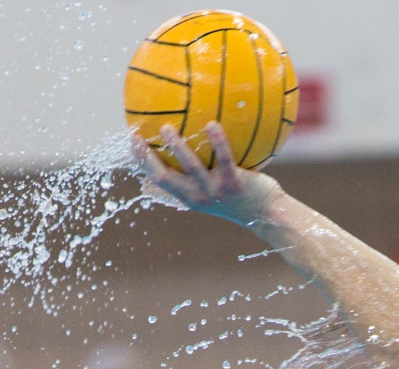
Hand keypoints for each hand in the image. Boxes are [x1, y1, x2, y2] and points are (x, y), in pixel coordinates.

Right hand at [131, 122, 280, 225]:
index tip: (131, 141)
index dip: (141, 162)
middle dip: (148, 159)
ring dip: (176, 148)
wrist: (267, 215)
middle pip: (165, 178)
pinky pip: (225, 159)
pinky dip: (218, 142)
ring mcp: (215, 192)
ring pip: (190, 168)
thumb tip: (189, 142)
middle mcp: (197, 196)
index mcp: (188, 196)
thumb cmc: (240, 197)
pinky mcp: (234, 185)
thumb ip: (200, 172)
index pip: (158, 180)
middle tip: (137, 137)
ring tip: (166, 128)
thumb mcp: (215, 189)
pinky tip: (212, 124)